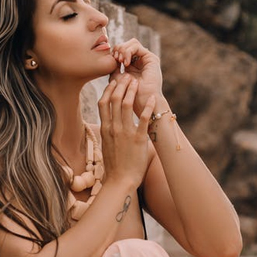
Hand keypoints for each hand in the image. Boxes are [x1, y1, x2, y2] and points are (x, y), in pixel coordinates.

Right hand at [97, 73, 155, 188]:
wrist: (120, 181)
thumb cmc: (115, 166)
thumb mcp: (107, 145)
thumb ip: (109, 132)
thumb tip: (111, 124)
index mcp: (105, 129)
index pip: (103, 103)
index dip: (108, 90)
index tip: (114, 81)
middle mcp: (113, 128)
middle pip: (114, 100)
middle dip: (120, 85)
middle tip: (127, 76)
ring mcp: (125, 133)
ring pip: (125, 105)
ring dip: (132, 91)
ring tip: (137, 82)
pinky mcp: (138, 139)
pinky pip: (143, 119)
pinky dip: (148, 107)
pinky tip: (153, 98)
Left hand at [111, 38, 162, 116]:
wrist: (141, 103)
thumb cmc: (129, 95)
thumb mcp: (117, 79)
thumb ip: (113, 67)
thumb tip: (110, 56)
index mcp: (133, 65)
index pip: (122, 50)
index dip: (115, 52)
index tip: (111, 61)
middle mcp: (141, 61)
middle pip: (127, 44)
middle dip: (118, 49)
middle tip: (115, 59)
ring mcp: (147, 59)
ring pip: (132, 43)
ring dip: (123, 49)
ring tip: (120, 60)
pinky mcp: (152, 58)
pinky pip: (136, 46)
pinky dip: (128, 52)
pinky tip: (125, 62)